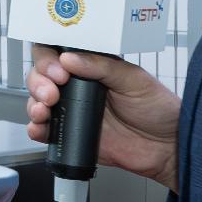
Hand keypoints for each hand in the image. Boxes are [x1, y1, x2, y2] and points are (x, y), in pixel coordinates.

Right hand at [26, 47, 179, 185]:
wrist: (167, 147)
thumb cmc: (158, 110)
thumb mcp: (134, 79)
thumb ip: (102, 66)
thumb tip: (70, 59)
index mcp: (93, 68)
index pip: (58, 54)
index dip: (49, 59)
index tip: (58, 70)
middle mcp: (79, 88)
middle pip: (41, 76)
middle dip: (38, 82)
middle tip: (51, 92)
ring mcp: (74, 112)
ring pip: (38, 102)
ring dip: (34, 103)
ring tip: (45, 110)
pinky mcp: (72, 135)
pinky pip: (45, 131)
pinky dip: (36, 129)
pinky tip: (40, 128)